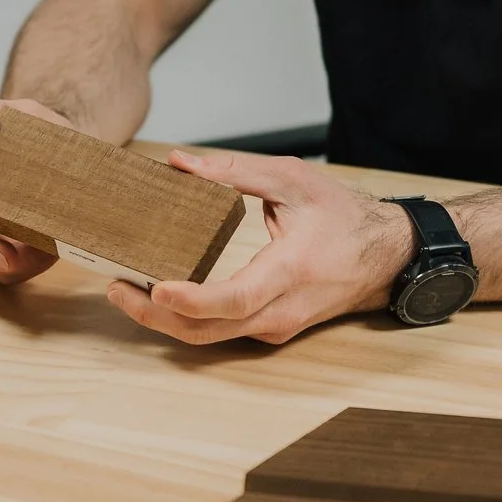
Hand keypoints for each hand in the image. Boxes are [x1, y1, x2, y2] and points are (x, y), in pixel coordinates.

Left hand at [108, 150, 416, 344]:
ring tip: (125, 290)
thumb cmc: (344, 217)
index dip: (191, 300)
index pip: (234, 300)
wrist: (386, 257)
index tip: (155, 287)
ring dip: (164, 320)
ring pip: (209, 337)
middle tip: (115, 287)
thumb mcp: (294, 180)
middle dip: (155, 315)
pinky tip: (159, 295)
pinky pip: (220, 333)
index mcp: (289, 272)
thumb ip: (236, 171)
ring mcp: (274, 326)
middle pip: (207, 330)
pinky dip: (186, 319)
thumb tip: (181, 163)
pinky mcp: (269, 330)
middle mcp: (280, 310)